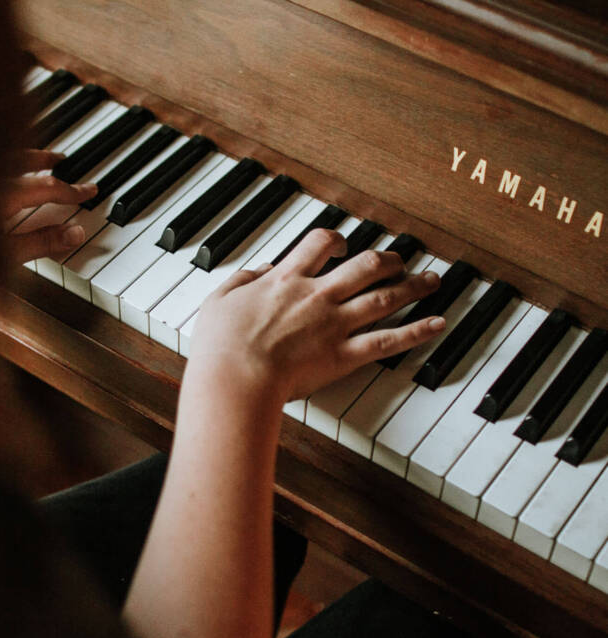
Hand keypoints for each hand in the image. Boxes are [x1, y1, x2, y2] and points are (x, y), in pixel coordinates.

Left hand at [0, 149, 96, 262]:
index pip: (47, 187)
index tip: (89, 190)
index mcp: (2, 195)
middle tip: (62, 160)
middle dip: (45, 159)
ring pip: (0, 158)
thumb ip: (41, 243)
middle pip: (22, 160)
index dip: (71, 190)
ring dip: (21, 156)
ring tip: (33, 157)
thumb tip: (76, 233)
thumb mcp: (2, 256)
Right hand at [188, 228, 444, 402]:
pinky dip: (416, 331)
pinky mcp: (344, 355)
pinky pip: (388, 340)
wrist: (235, 377)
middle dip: (386, 259)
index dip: (335, 240)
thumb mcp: (220, 300)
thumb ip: (244, 280)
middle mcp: (317, 296)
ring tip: (431, 280)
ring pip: (384, 297)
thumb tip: (261, 270)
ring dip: (412, 286)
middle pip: (364, 266)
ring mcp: (334, 324)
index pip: (319, 244)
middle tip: (398, 259)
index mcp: (286, 280)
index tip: (340, 245)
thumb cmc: (221, 344)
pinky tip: (437, 323)